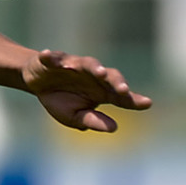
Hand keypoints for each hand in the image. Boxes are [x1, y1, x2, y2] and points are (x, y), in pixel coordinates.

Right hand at [24, 49, 150, 132]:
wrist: (38, 83)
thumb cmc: (61, 100)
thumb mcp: (75, 117)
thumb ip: (93, 121)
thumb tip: (114, 128)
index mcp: (101, 92)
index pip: (121, 96)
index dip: (134, 99)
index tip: (147, 103)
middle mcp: (92, 76)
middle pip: (110, 76)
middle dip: (117, 81)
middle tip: (123, 90)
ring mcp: (74, 65)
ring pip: (89, 63)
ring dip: (95, 67)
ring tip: (99, 72)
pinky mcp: (54, 59)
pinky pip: (54, 57)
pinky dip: (52, 57)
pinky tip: (49, 56)